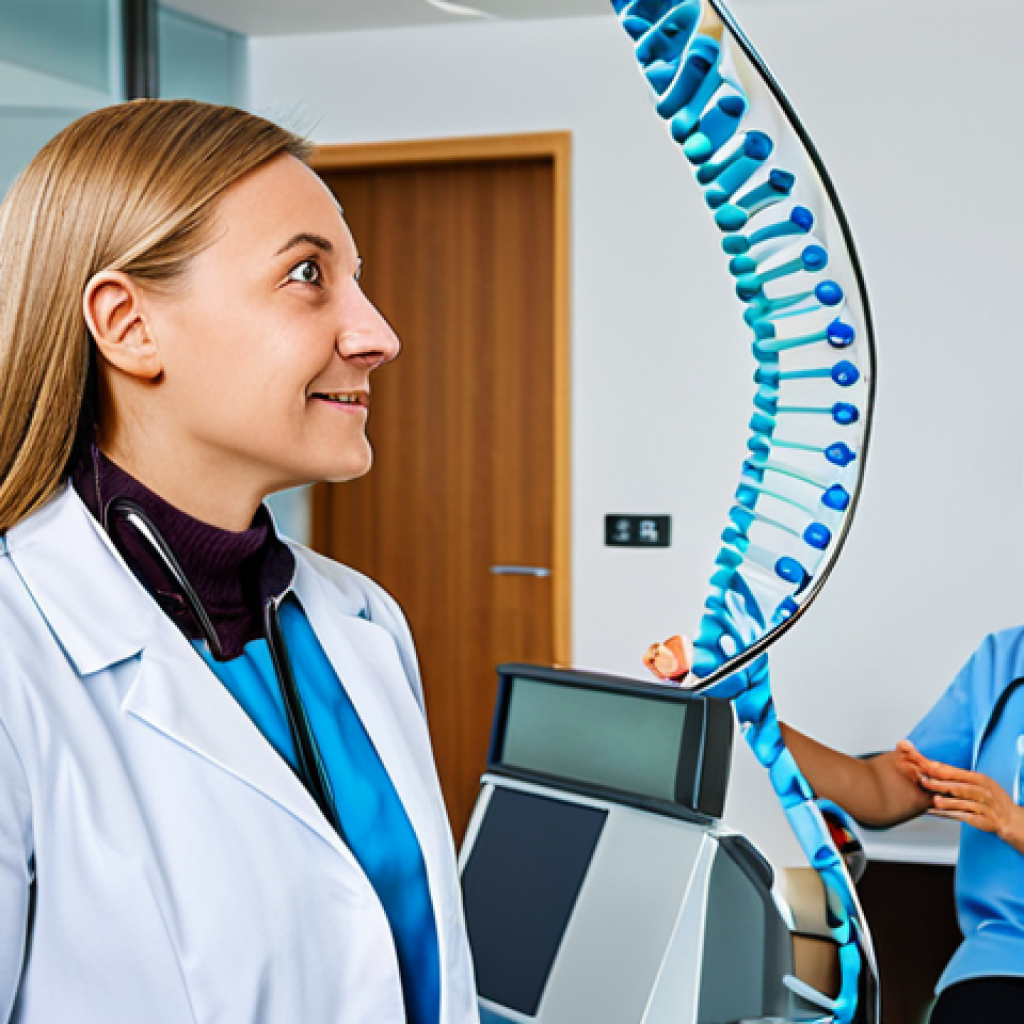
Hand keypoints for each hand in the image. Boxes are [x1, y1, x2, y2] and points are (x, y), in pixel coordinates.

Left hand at [896, 740, 1023, 853]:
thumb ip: (960, 777)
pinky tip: (937, 813)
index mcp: (980, 779)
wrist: (1011, 819)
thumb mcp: (979, 783)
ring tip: (933, 800)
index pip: (957, 772)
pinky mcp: (984, 820)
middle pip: (959, 786)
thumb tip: (935, 767)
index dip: (939, 770)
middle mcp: (983, 791)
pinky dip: (950, 815)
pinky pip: (965, 817)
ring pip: (964, 802)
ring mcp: (985, 806)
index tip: (922, 766)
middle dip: (940, 783)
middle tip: (923, 781)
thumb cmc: (991, 798)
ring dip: (947, 802)